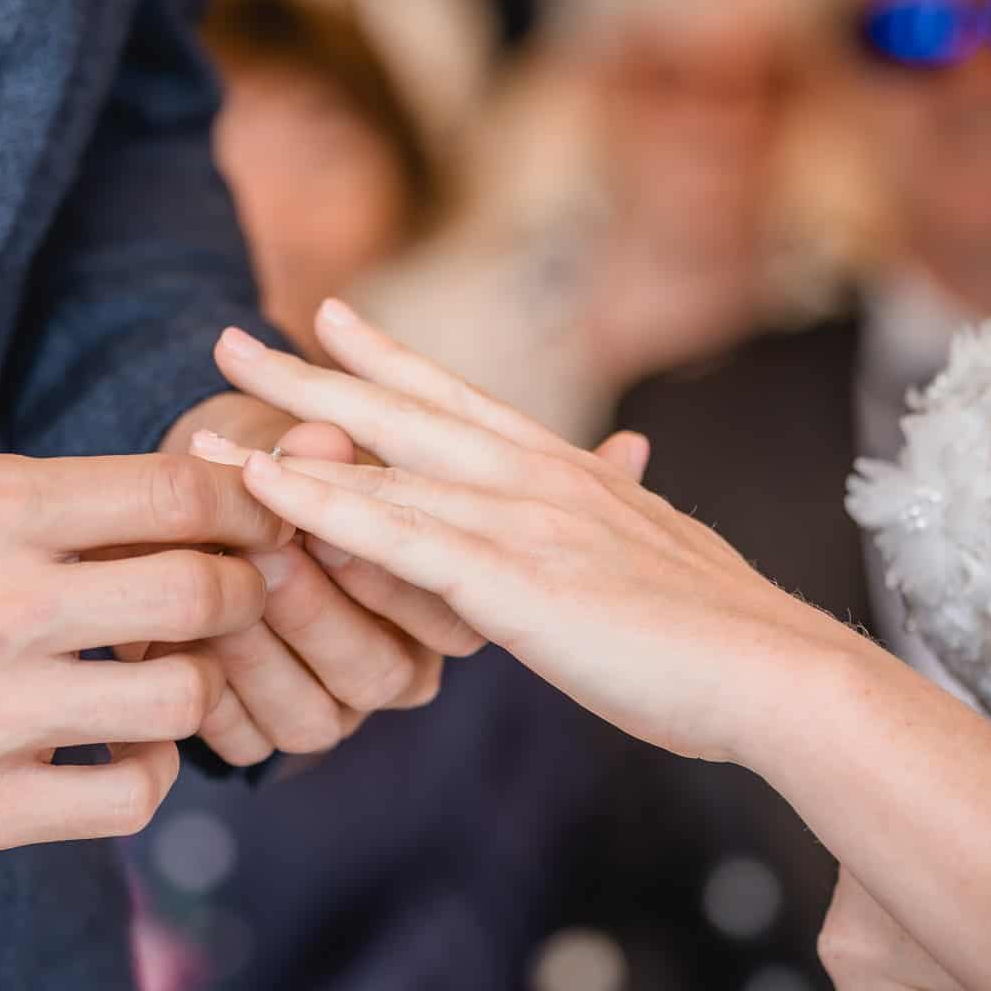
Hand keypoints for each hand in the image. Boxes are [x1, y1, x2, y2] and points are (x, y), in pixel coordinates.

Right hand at [0, 452, 290, 863]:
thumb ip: (70, 498)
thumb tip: (216, 497)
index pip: (173, 496)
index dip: (246, 509)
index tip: (261, 523)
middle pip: (200, 593)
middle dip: (243, 592)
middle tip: (238, 597)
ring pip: (182, 698)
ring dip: (201, 685)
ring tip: (172, 675)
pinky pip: (133, 796)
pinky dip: (152, 770)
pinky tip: (127, 748)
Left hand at [150, 393, 485, 764]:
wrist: (192, 509)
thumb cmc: (273, 476)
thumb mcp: (295, 453)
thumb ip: (316, 453)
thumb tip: (322, 439)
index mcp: (432, 610)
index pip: (443, 616)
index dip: (385, 576)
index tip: (327, 527)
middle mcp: (390, 674)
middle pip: (375, 672)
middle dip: (315, 612)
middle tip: (264, 556)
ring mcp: (324, 714)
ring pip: (309, 717)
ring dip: (256, 652)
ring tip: (209, 589)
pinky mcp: (257, 741)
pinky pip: (243, 741)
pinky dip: (206, 691)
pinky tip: (170, 638)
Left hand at [197, 300, 850, 764]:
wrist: (782, 673)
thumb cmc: (726, 634)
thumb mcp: (656, 556)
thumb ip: (615, 514)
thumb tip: (613, 471)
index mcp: (571, 474)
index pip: (462, 398)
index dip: (391, 358)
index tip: (336, 317)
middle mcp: (537, 478)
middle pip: (402, 410)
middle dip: (311, 373)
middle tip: (231, 340)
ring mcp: (523, 522)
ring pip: (384, 465)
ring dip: (288, 439)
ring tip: (208, 415)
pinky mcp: (512, 582)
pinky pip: (394, 536)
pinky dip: (321, 506)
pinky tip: (262, 490)